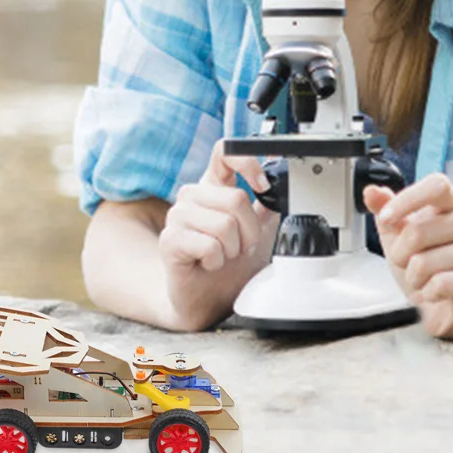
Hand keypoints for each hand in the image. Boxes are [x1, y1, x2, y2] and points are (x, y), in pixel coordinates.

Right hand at [158, 140, 280, 327]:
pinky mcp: (170, 240)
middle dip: (249, 231)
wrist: (207, 299)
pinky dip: (217, 261)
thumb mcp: (258, 232)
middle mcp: (193, 196)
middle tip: (242, 247)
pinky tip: (209, 264)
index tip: (262, 187)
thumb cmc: (229, 265)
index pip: (224, 153)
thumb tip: (283, 186)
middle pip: (234, 197)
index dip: (247, 163)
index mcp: (214, 187)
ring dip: (233, 248)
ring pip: (224, 224)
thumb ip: (268, 207)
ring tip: (224, 256)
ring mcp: (178, 216)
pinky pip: (209, 245)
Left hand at [362, 173, 452, 339]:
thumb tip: (371, 192)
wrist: (450, 305)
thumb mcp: (399, 236)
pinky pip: (439, 285)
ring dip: (413, 278)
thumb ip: (385, 211)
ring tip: (425, 280)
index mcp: (452, 204)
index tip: (386, 219)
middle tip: (408, 264)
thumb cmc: (427, 266)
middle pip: (417, 232)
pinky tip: (435, 293)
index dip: (407, 200)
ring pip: (424, 263)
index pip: (436, 185)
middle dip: (400, 255)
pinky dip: (427, 293)